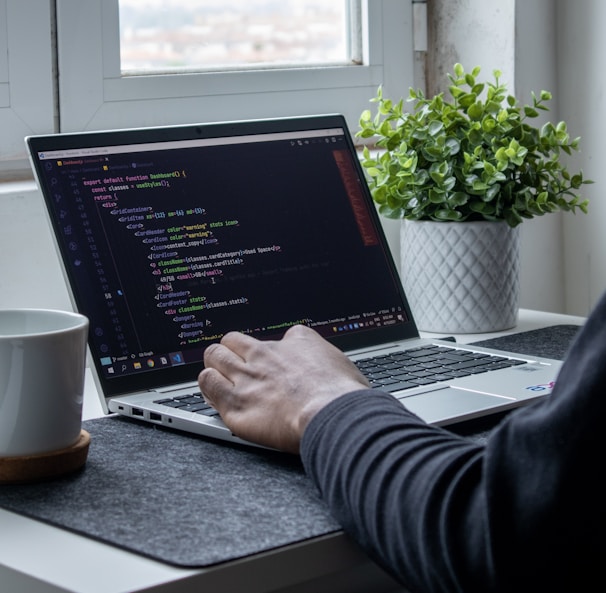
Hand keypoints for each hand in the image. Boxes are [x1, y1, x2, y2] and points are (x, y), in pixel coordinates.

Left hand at [198, 325, 369, 452]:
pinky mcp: (235, 403)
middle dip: (231, 350)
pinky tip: (212, 390)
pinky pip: (207, 383)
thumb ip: (326, 362)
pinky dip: (208, 384)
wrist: (332, 414)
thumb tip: (329, 368)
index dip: (270, 352)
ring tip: (218, 374)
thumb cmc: (343, 396)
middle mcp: (267, 355)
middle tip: (233, 363)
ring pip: (215, 356)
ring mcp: (248, 377)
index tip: (271, 364)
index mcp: (296, 342)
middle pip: (233, 340)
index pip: (274, 338)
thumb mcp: (342, 364)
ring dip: (215, 365)